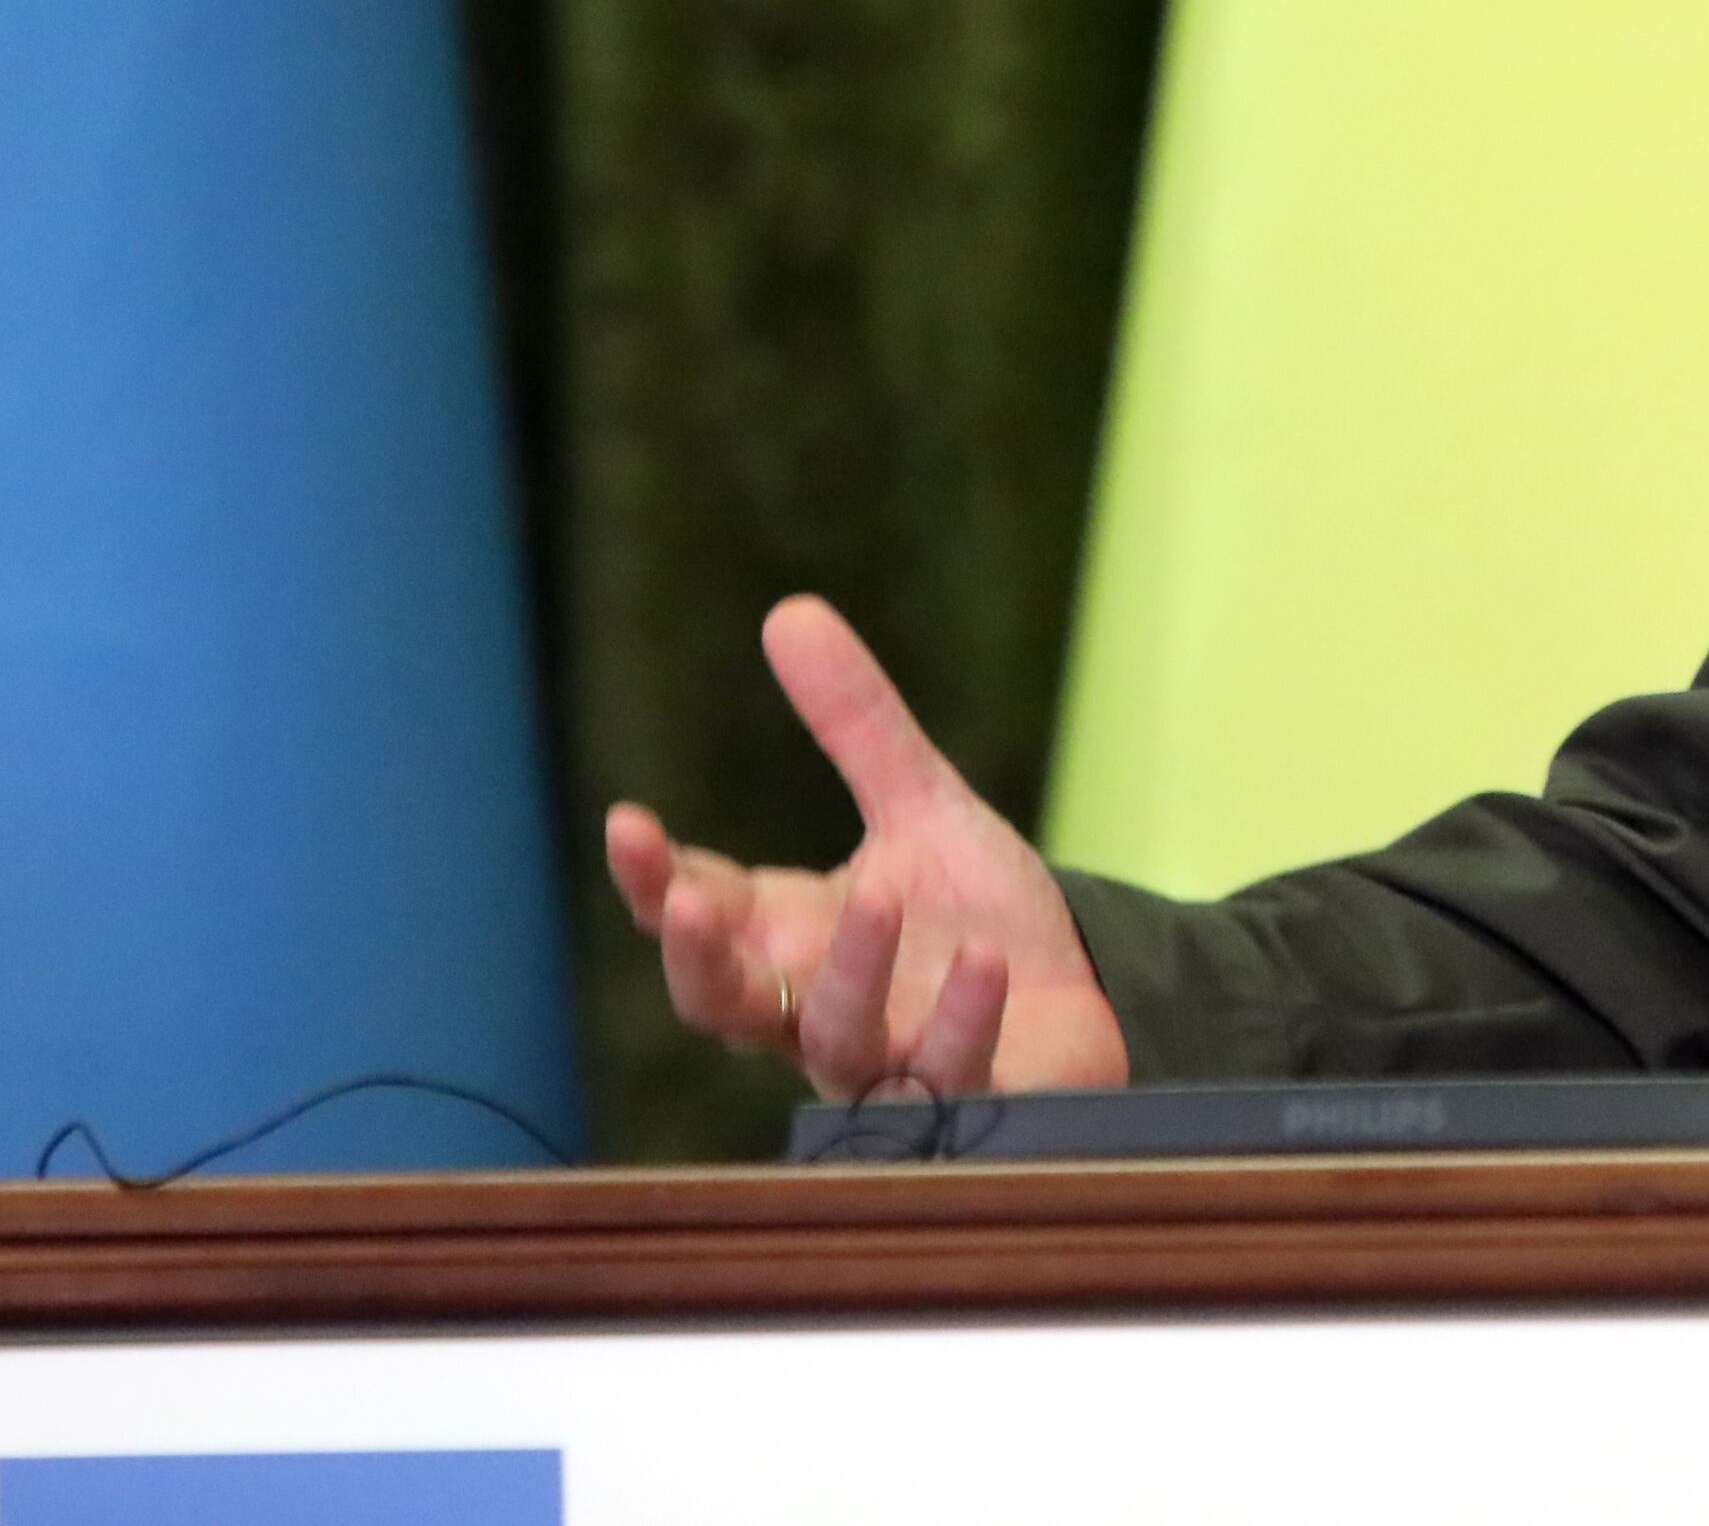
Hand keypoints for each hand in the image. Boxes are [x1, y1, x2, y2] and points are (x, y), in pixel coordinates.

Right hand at [600, 595, 1131, 1100]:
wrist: (1078, 996)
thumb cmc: (973, 914)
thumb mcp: (919, 807)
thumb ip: (857, 724)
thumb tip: (789, 610)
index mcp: (790, 935)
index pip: (698, 910)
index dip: (653, 878)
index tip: (630, 825)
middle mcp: (816, 1008)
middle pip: (723, 1004)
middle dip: (698, 959)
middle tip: (683, 905)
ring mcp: (886, 1062)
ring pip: (836, 1036)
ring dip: (851, 971)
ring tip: (880, 895)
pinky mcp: (966, 1099)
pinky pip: (949, 1074)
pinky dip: (961, 1022)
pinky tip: (983, 965)